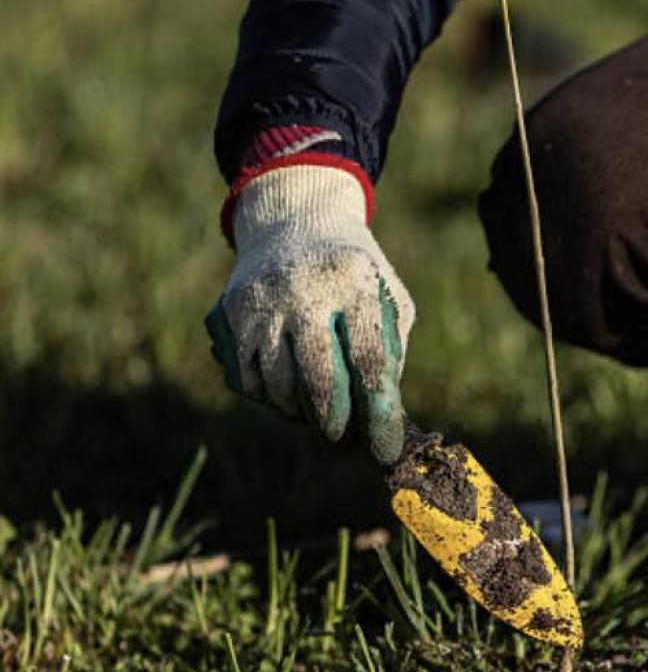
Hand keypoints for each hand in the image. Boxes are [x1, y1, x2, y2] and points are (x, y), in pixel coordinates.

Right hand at [205, 162, 414, 464]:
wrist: (296, 222)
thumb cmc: (357, 275)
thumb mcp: (389, 297)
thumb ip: (391, 352)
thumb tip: (385, 419)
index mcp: (357, 283)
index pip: (369, 360)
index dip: (378, 413)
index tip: (386, 449)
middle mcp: (306, 288)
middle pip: (319, 378)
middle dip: (335, 425)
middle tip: (344, 446)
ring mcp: (264, 300)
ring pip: (279, 385)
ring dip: (301, 415)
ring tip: (319, 419)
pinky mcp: (233, 311)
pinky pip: (249, 378)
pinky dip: (271, 399)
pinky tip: (289, 397)